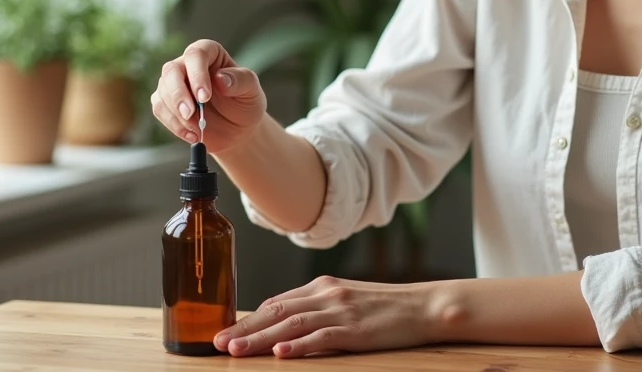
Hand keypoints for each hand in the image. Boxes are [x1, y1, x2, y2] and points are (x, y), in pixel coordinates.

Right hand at [150, 39, 266, 153]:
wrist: (237, 128)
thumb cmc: (245, 103)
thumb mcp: (251, 91)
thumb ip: (240, 81)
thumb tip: (219, 79)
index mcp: (210, 54)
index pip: (196, 54)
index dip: (197, 74)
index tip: (204, 96)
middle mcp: (188, 64)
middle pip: (171, 71)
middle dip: (179, 95)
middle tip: (191, 114)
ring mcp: (174, 83)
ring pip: (163, 92)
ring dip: (177, 114)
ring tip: (199, 129)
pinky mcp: (166, 102)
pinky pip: (160, 109)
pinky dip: (174, 125)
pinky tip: (192, 134)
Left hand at [213, 275, 443, 357]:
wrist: (424, 306)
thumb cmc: (385, 308)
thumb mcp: (346, 300)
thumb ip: (316, 308)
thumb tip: (282, 326)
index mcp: (322, 286)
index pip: (276, 303)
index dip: (248, 318)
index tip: (224, 330)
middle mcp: (327, 294)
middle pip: (276, 312)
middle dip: (244, 328)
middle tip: (217, 343)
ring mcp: (341, 310)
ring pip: (291, 325)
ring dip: (260, 338)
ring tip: (235, 350)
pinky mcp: (356, 329)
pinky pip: (322, 338)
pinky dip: (299, 346)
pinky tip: (280, 355)